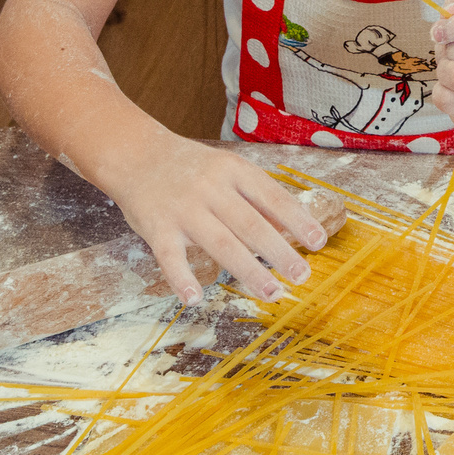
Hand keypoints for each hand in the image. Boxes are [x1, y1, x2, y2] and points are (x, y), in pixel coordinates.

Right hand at [96, 125, 327, 303]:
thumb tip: (292, 227)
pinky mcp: (156, 227)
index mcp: (235, 171)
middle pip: (252, 225)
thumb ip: (257, 197)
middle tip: (302, 276)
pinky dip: (181, 279)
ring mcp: (184, 209)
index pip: (273, 197)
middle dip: (280, 252)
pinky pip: (169, 257)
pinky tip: (195, 300)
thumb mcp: (228, 170)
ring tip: (272, 293)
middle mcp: (212, 189)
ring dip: (249, 271)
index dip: (298, 220)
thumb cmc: (192, 168)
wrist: (135, 154)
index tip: (318, 242)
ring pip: (221, 243)